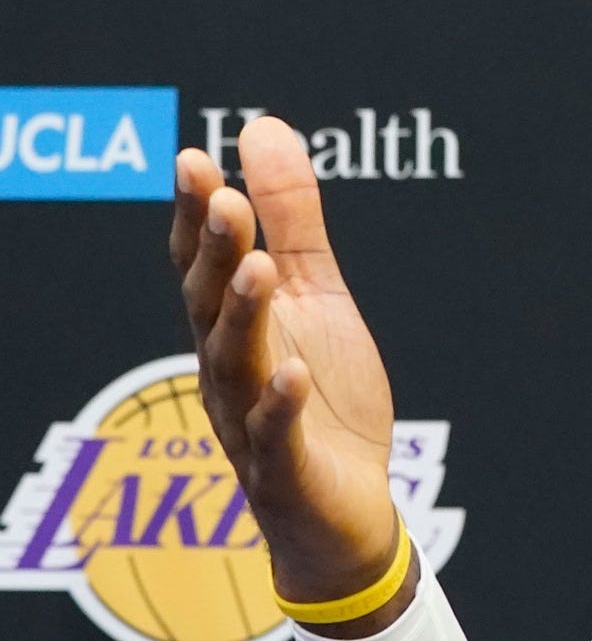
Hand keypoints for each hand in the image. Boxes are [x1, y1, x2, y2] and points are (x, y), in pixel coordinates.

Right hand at [170, 117, 406, 622]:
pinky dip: (282, 406)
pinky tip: (296, 373)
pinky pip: (276, 439)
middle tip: (223, 198)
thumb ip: (294, 220)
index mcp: (235, 326)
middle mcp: (230, 370)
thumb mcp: (318, 298)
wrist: (347, 512)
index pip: (205, 263)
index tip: (195, 159)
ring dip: (243, 316)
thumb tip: (262, 128)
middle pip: (211, 305)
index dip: (199, 215)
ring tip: (258, 267)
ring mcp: (250, 423)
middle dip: (214, 252)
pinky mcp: (285, 473)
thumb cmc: (324, 398)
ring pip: (237, 366)